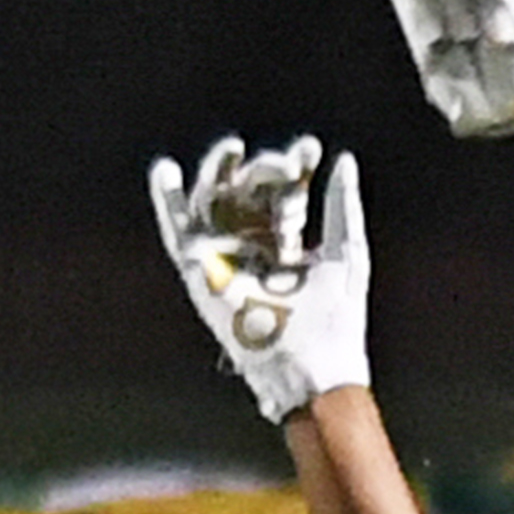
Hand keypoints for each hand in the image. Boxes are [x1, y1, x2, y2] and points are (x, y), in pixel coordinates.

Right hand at [149, 135, 372, 421]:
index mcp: (287, 245)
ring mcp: (224, 258)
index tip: (310, 149)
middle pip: (246, 193)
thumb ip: (342, 207)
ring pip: (213, 203)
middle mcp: (252, 249)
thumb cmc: (336, 318)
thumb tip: (344, 161)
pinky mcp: (200, 273)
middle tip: (285, 164)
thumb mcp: (347, 252)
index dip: (295, 167)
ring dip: (217, 172)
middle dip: (264, 168)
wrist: (312, 365)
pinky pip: (177, 232)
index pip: (284, 194)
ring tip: (233, 148)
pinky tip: (166, 171)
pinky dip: (167, 202)